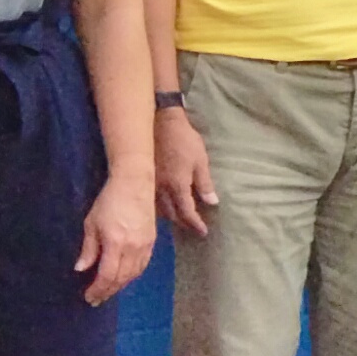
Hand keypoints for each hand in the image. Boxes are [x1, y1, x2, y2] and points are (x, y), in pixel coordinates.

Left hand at [77, 168, 156, 303]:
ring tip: (108, 291)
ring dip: (120, 286)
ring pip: (133, 274)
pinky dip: (132, 276)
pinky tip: (124, 278)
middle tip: (96, 299)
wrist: (134, 184)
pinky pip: (142, 266)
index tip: (89, 297)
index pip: (108, 275)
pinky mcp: (152, 242)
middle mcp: (133, 248)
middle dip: (108, 291)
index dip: (98, 289)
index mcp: (116, 243)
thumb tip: (81, 269)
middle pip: (122, 278)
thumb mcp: (92, 224)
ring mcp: (145, 246)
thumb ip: (88, 249)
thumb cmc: (108, 201)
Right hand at [156, 110, 216, 237]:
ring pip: (159, 209)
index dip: (195, 224)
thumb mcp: (200, 160)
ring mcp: (150, 185)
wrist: (159, 123)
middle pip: (172, 214)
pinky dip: (160, 207)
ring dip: (171, 216)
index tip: (203, 232)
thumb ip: (205, 183)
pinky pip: (151, 200)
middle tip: (193, 226)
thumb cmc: (184, 141)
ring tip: (180, 218)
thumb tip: (212, 203)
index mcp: (177, 186)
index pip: (186, 213)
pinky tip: (166, 205)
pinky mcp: (144, 178)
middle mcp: (161, 190)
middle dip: (183, 222)